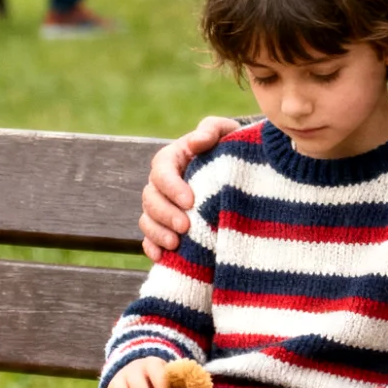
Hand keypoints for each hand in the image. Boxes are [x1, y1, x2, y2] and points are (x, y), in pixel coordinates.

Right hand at [139, 116, 240, 260]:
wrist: (241, 172)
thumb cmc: (232, 147)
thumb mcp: (226, 132)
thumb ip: (211, 130)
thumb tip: (196, 141)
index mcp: (172, 158)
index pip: (162, 170)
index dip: (172, 187)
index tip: (191, 200)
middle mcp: (162, 183)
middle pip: (150, 198)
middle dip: (165, 214)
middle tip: (185, 226)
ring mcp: (163, 206)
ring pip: (147, 219)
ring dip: (157, 233)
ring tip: (176, 244)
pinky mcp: (167, 226)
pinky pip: (150, 238)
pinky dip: (152, 247)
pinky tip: (162, 257)